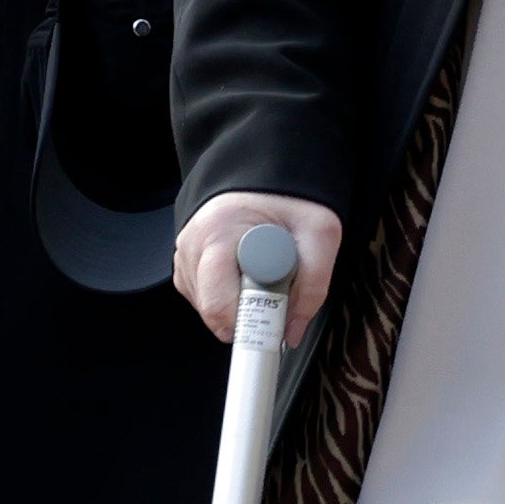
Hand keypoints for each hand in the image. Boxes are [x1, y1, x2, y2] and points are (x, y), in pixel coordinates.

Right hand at [175, 189, 338, 346]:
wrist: (268, 170)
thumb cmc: (291, 197)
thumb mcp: (320, 234)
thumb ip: (313, 284)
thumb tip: (290, 332)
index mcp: (218, 233)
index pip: (219, 303)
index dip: (248, 324)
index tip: (272, 330)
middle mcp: (192, 243)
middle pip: (210, 310)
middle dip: (245, 318)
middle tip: (275, 301)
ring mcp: (184, 252)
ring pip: (205, 307)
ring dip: (237, 306)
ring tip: (263, 278)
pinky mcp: (186, 260)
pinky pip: (202, 296)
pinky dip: (227, 297)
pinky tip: (247, 278)